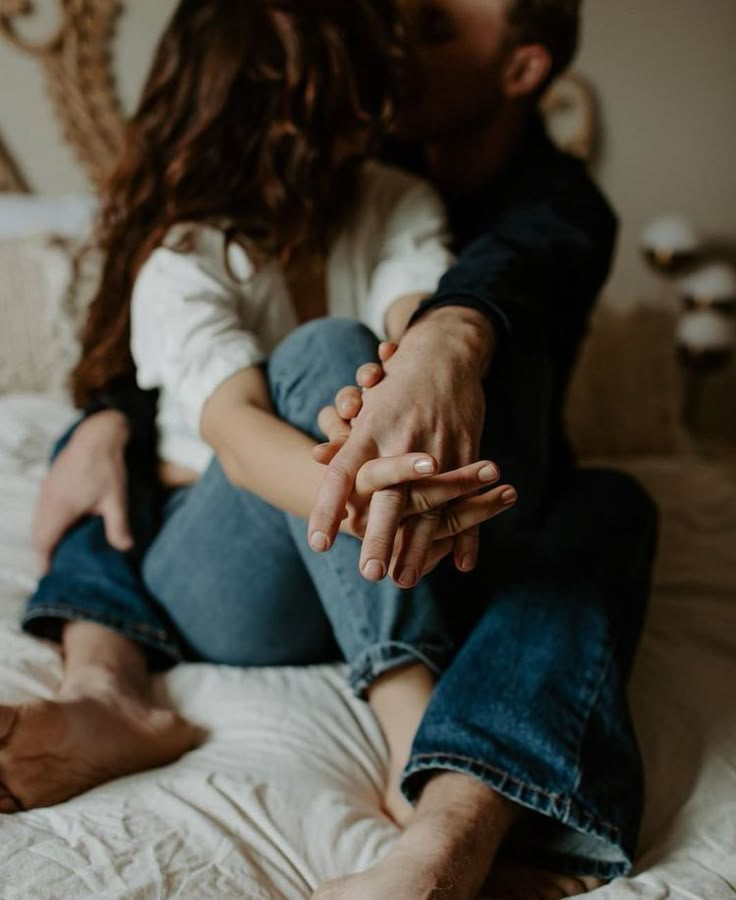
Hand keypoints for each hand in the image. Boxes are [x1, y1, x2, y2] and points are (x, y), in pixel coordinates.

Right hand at [32, 411, 133, 572]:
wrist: (97, 435)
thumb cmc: (106, 466)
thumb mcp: (115, 499)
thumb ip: (118, 526)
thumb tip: (125, 548)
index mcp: (60, 508)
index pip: (43, 542)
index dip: (44, 561)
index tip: (49, 576)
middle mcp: (47, 501)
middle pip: (37, 535)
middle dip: (43, 553)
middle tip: (54, 569)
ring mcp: (46, 491)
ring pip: (38, 522)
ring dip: (44, 538)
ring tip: (57, 553)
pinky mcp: (50, 484)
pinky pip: (42, 511)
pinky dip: (46, 524)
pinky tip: (61, 529)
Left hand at [308, 310, 500, 585]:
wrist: (444, 354)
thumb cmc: (397, 387)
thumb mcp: (368, 410)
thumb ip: (346, 440)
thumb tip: (315, 460)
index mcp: (370, 431)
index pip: (343, 475)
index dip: (328, 508)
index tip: (319, 544)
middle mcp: (401, 442)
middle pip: (388, 497)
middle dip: (380, 536)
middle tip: (370, 573)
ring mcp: (437, 448)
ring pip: (429, 505)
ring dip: (419, 546)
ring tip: (406, 579)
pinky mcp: (466, 451)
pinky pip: (466, 498)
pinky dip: (467, 533)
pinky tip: (463, 565)